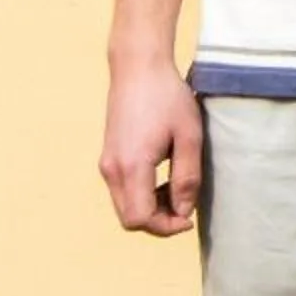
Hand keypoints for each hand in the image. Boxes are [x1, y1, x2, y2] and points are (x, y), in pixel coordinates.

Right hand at [99, 61, 203, 235]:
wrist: (138, 69)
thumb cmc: (168, 98)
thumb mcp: (189, 136)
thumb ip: (186, 177)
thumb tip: (183, 211)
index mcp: (132, 166)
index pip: (140, 219)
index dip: (165, 226)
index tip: (188, 218)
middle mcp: (112, 170)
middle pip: (129, 219)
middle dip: (158, 220)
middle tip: (184, 204)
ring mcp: (106, 164)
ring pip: (125, 206)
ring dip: (150, 207)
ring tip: (176, 187)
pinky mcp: (108, 158)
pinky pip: (122, 190)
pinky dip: (141, 194)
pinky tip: (162, 177)